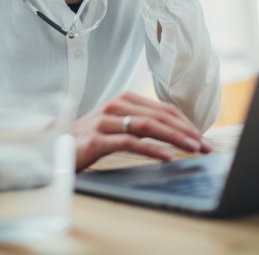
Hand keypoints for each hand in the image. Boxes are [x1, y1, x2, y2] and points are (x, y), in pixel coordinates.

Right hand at [72, 92, 212, 170]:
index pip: (163, 109)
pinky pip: (129, 142)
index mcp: (124, 100)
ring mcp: (105, 121)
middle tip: (206, 146)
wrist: (52, 147)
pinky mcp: (96, 139)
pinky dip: (151, 149)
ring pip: (148, 126)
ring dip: (175, 138)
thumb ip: (139, 125)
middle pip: (160, 115)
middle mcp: (116, 106)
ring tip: (193, 149)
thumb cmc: (88, 138)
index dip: (186, 123)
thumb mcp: (116, 126)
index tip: (203, 138)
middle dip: (187, 131)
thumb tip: (173, 134)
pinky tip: (166, 156)